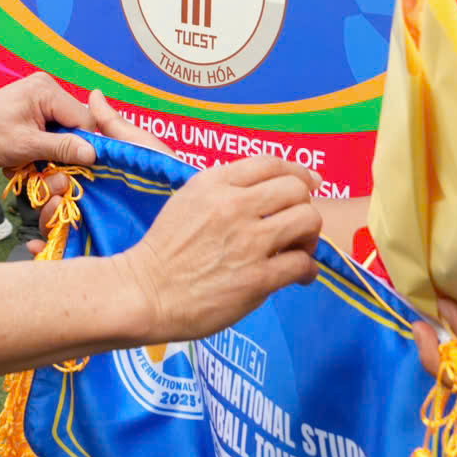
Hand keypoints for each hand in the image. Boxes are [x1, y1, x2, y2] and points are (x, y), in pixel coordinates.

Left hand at [0, 71, 99, 173]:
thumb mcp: (25, 146)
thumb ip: (62, 148)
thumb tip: (94, 153)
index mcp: (47, 92)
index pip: (85, 119)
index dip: (85, 146)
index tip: (78, 168)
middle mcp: (47, 91)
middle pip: (75, 127)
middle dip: (62, 152)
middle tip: (44, 169)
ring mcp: (40, 101)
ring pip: (62, 135)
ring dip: (49, 155)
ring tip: (28, 164)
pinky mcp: (33, 113)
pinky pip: (49, 135)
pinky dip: (39, 151)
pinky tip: (22, 159)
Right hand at [28, 96, 185, 253]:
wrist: (191, 229)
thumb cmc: (170, 185)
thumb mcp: (144, 151)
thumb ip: (116, 127)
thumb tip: (94, 95)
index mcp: (98, 179)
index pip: (63, 169)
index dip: (53, 162)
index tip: (54, 158)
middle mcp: (89, 204)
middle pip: (51, 195)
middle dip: (47, 187)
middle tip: (60, 184)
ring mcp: (89, 230)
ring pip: (51, 222)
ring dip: (45, 212)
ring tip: (59, 205)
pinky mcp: (92, 255)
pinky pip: (59, 253)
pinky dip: (44, 248)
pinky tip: (47, 239)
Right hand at [117, 155, 321, 341]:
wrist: (145, 293)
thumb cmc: (165, 250)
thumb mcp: (188, 200)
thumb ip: (224, 188)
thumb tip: (266, 190)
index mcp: (214, 184)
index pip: (272, 162)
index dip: (298, 172)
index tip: (309, 183)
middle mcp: (233, 206)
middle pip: (296, 189)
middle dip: (305, 205)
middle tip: (298, 225)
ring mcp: (247, 243)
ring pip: (307, 220)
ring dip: (311, 237)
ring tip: (300, 250)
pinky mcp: (257, 278)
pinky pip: (302, 263)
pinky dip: (308, 269)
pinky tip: (300, 276)